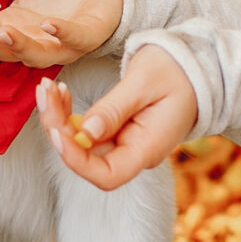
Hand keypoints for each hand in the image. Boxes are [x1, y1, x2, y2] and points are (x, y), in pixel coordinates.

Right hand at [0, 0, 120, 68]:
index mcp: (14, 25)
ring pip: (35, 54)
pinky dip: (60, 32)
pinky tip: (47, 22)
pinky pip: (72, 39)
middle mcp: (33, 40)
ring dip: (17, 44)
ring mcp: (60, 42)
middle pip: (2, 48)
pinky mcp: (87, 36)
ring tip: (0, 30)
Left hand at [38, 47, 197, 190]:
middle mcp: (134, 153)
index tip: (58, 132)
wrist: (196, 66)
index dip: (77, 160)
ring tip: (47, 88)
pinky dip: (69, 113)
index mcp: (148, 148)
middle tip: (44, 93)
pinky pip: (86, 131)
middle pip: (87, 159)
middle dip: (58, 129)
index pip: (107, 175)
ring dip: (58, 119)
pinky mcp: (117, 132)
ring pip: (81, 144)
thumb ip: (115, 108)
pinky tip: (60, 92)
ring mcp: (124, 144)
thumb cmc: (177, 70)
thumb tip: (86, 132)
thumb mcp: (144, 82)